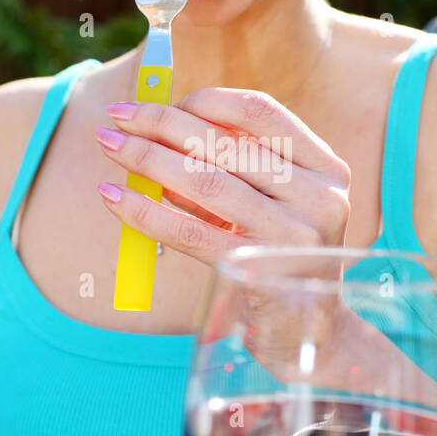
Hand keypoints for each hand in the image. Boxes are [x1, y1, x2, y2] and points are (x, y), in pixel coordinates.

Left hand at [95, 89, 351, 366]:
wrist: (308, 335)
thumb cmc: (280, 257)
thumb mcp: (276, 204)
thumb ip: (236, 166)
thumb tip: (160, 126)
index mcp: (327, 168)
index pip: (261, 112)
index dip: (205, 100)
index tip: (160, 100)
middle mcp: (319, 197)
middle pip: (225, 142)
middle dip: (162, 122)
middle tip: (117, 117)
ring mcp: (291, 235)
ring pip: (204, 181)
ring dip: (146, 158)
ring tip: (110, 147)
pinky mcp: (255, 270)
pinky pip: (188, 231)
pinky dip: (144, 210)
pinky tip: (113, 196)